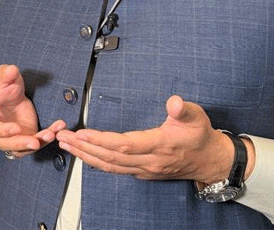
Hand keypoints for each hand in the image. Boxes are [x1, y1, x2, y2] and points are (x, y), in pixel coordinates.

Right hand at [0, 64, 64, 156]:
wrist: (9, 93)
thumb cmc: (1, 87)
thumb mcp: (3, 77)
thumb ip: (5, 74)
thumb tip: (12, 70)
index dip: (3, 130)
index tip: (16, 128)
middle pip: (6, 143)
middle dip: (21, 143)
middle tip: (35, 142)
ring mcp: (11, 136)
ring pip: (22, 147)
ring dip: (37, 143)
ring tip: (51, 134)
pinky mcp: (25, 136)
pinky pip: (35, 141)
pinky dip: (46, 138)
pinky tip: (56, 130)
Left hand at [55, 95, 253, 183]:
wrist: (209, 160)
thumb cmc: (200, 135)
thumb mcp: (197, 116)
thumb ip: (184, 109)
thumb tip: (174, 101)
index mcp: (161, 145)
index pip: (126, 145)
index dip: (102, 141)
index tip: (83, 133)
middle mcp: (150, 161)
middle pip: (111, 158)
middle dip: (85, 148)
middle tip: (63, 137)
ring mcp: (145, 170)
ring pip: (110, 166)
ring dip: (86, 156)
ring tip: (67, 145)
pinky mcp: (142, 172)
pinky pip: (115, 169)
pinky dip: (96, 162)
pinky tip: (84, 154)